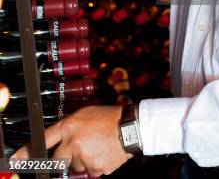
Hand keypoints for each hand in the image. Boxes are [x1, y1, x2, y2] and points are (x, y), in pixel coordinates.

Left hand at [12, 105, 132, 175]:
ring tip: (98, 146)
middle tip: (82, 146)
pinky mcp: (96, 169)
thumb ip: (69, 128)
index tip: (17, 159)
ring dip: (84, 160)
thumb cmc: (109, 117)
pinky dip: (96, 165)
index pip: (45, 139)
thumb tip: (58, 141)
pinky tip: (104, 153)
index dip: (28, 151)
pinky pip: (91, 172)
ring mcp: (85, 158)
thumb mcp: (85, 114)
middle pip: (60, 160)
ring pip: (77, 166)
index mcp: (71, 127)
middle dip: (68, 156)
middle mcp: (74, 143)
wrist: (131, 127)